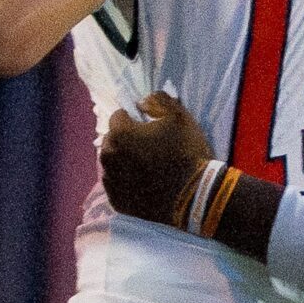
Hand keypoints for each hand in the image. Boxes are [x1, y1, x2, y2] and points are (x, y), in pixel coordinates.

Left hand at [99, 92, 214, 224]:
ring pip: (112, 163)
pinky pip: (116, 185)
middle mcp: (108, 157)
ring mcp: (112, 182)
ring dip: (123, 160)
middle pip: (112, 140)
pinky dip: (125, 182)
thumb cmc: (187, 153)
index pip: (118, 117)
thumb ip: (158, 100)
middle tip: (147, 148)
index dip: (133, 119)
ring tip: (145, 167)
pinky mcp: (117, 202)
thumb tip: (142, 102)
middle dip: (125, 140)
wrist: (194, 197)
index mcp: (120, 134)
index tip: (148, 127)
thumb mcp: (180, 116)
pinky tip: (144, 183)